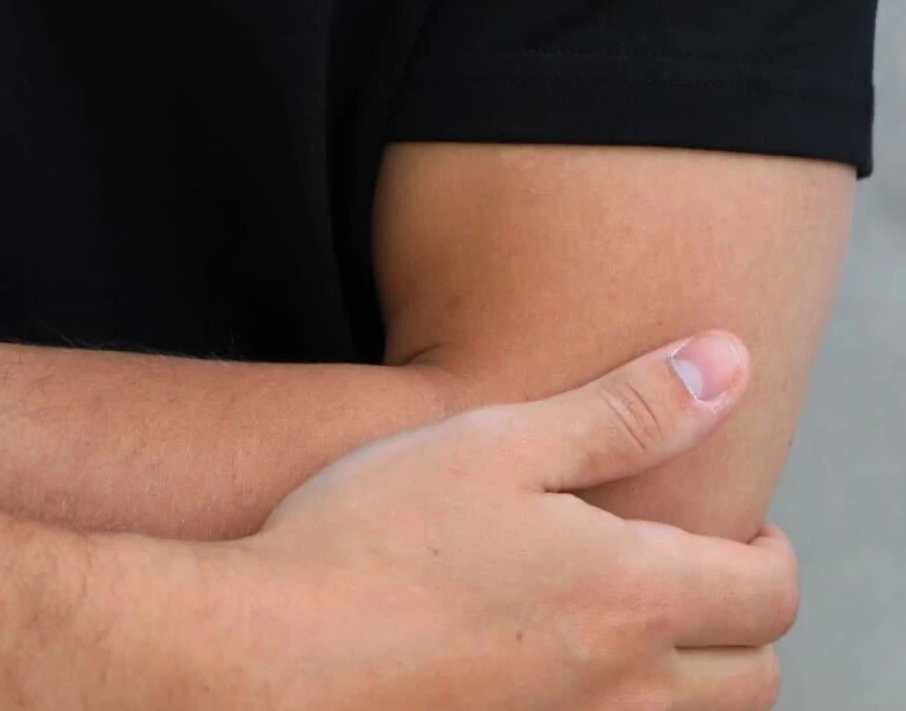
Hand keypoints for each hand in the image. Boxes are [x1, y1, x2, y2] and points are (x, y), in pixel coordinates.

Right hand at [216, 329, 793, 708]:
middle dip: (741, 619)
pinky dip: (612, 704)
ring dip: (684, 670)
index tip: (728, 516)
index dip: (766, 547)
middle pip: (753, 680)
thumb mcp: (498, 441)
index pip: (770, 592)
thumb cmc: (373, 536)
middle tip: (680, 562)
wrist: (269, 658)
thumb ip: (628, 409)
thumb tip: (730, 363)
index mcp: (632, 596)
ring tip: (611, 606)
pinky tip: (542, 656)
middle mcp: (623, 693)